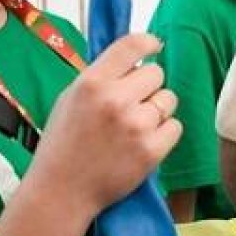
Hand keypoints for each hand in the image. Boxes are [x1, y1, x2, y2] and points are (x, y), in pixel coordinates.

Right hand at [29, 33, 179, 217]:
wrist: (61, 192)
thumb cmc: (64, 144)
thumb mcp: (70, 98)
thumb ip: (101, 77)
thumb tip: (135, 59)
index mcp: (92, 82)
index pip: (132, 45)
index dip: (149, 43)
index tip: (155, 46)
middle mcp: (115, 100)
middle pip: (156, 73)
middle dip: (148, 87)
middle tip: (132, 104)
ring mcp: (135, 126)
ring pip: (169, 99)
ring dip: (157, 110)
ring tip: (135, 127)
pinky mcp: (151, 150)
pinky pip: (175, 127)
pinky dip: (164, 134)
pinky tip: (143, 142)